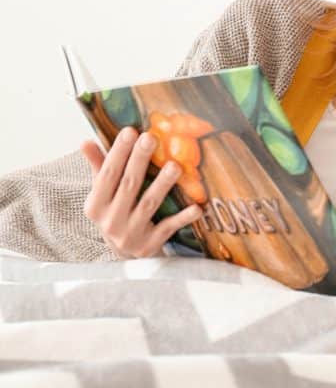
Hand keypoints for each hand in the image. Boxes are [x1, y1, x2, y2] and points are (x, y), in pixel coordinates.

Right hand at [82, 127, 201, 258]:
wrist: (125, 257)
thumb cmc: (116, 214)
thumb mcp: (103, 195)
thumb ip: (99, 168)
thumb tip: (86, 142)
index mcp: (95, 206)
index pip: (107, 175)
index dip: (118, 153)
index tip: (130, 130)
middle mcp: (110, 221)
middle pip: (128, 185)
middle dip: (139, 160)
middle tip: (151, 137)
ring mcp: (130, 235)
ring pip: (149, 204)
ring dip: (162, 184)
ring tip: (175, 165)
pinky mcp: (150, 245)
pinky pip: (168, 228)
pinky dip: (183, 218)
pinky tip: (197, 207)